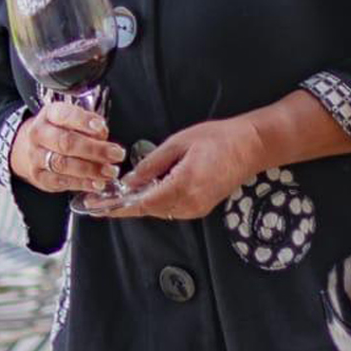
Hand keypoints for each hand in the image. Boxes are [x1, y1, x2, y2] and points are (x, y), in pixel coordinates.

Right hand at [10, 99, 125, 194]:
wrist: (30, 149)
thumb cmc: (59, 132)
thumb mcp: (72, 121)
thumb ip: (89, 126)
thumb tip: (103, 138)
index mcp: (49, 115)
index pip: (64, 115)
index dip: (83, 121)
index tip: (101, 127)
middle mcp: (39, 134)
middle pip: (66, 142)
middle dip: (95, 150)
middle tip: (116, 154)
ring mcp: (36, 156)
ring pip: (63, 164)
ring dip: (91, 169)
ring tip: (110, 171)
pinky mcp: (39, 176)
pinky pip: (62, 181)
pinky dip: (82, 184)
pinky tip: (97, 183)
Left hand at [98, 116, 263, 221]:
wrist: (252, 146)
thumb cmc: (217, 139)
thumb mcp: (177, 144)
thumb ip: (151, 165)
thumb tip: (128, 181)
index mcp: (184, 186)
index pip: (144, 203)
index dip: (118, 207)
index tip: (98, 208)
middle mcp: (191, 203)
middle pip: (149, 210)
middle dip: (123, 206)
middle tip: (98, 200)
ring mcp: (198, 208)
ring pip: (160, 211)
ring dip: (138, 204)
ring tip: (114, 196)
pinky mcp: (202, 207)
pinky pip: (171, 208)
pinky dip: (154, 202)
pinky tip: (142, 192)